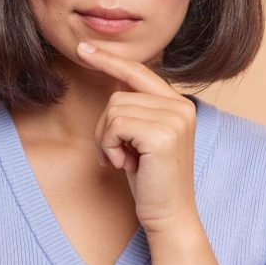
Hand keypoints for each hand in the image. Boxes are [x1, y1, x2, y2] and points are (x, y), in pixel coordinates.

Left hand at [76, 41, 198, 232]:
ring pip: (114, 110)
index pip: (139, 72)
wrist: (169, 216)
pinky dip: (109, 146)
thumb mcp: (142, 139)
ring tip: (124, 161)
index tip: (83, 48)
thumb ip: (136, 111)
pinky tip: (124, 164)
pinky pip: (115, 125)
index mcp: (179, 104)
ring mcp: (175, 118)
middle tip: (118, 156)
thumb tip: (112, 85)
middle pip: (118, 96)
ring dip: (107, 140)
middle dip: (106, 128)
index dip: (110, 60)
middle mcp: (182, 106)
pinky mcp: (163, 133)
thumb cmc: (151, 181)